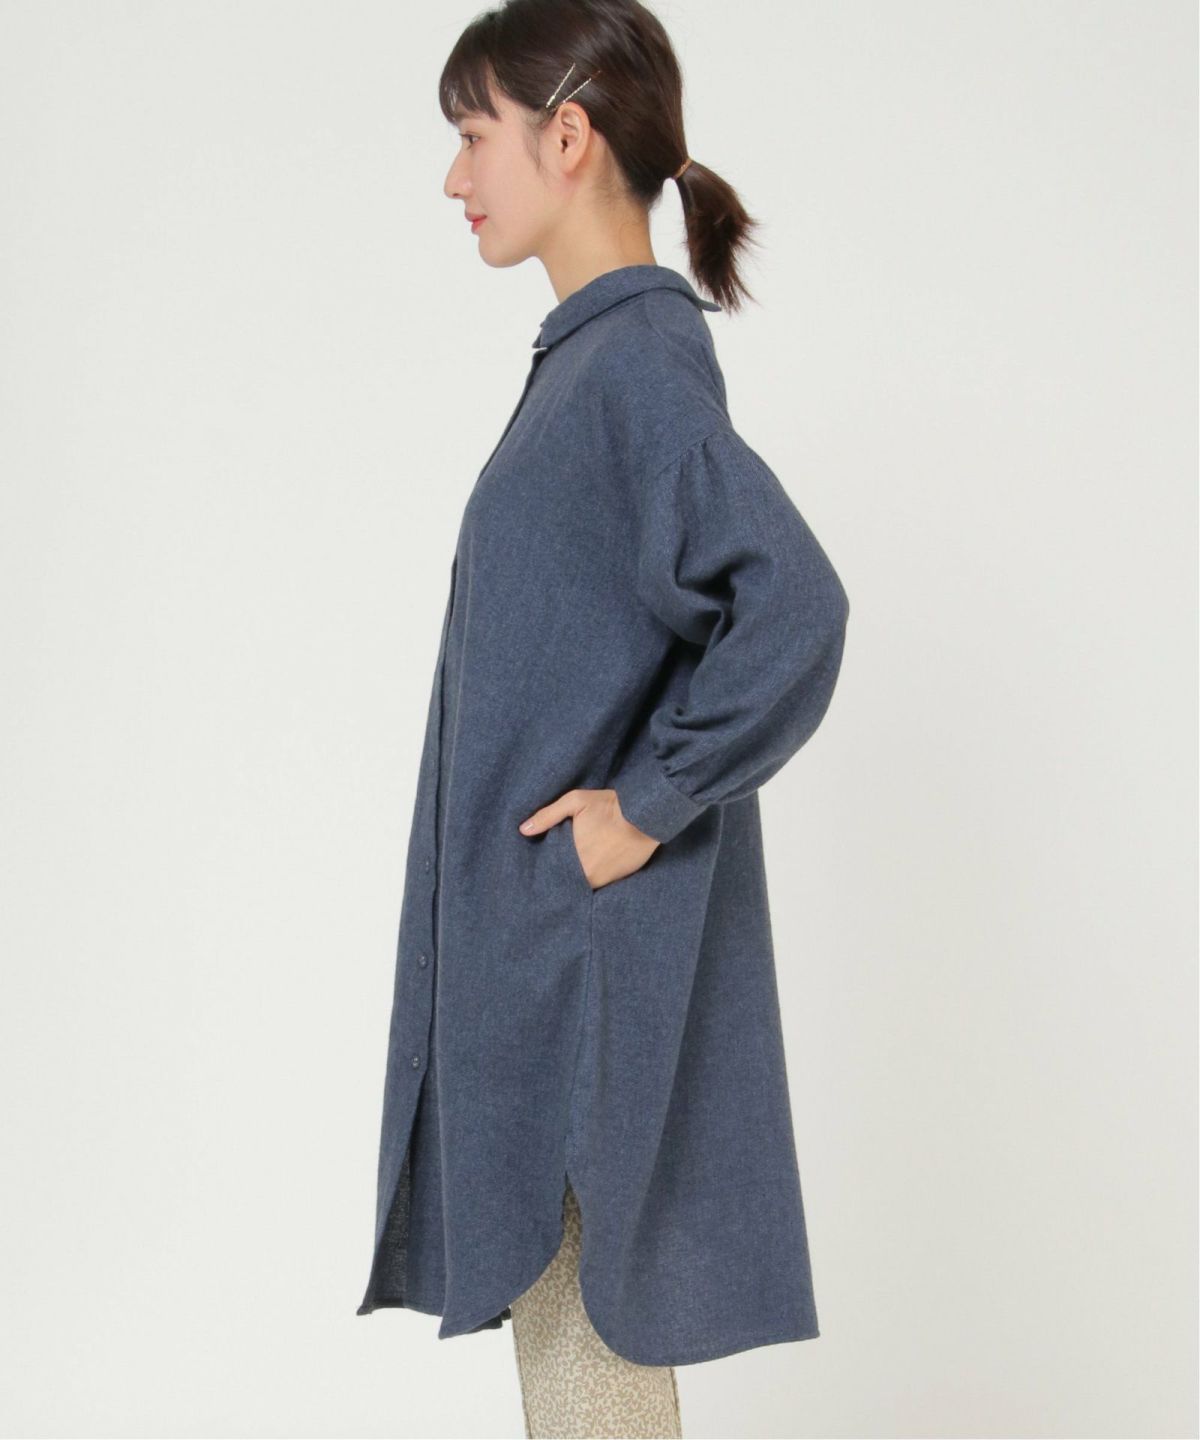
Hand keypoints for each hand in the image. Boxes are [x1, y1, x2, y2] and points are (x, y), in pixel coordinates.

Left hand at [518, 788, 659, 889]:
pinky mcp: (618, 880)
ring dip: (576, 879)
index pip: (552, 873)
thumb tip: (523, 830)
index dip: (546, 871)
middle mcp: (587, 874)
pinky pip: (599, 884)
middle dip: (559, 876)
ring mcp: (604, 880)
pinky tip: (591, 868)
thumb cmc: (609, 806)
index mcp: (573, 858)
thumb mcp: (575, 802)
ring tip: (572, 869)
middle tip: (552, 871)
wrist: (646, 814)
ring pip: (582, 885)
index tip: (538, 870)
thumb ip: (547, 816)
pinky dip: (593, 878)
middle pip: (566, 881)